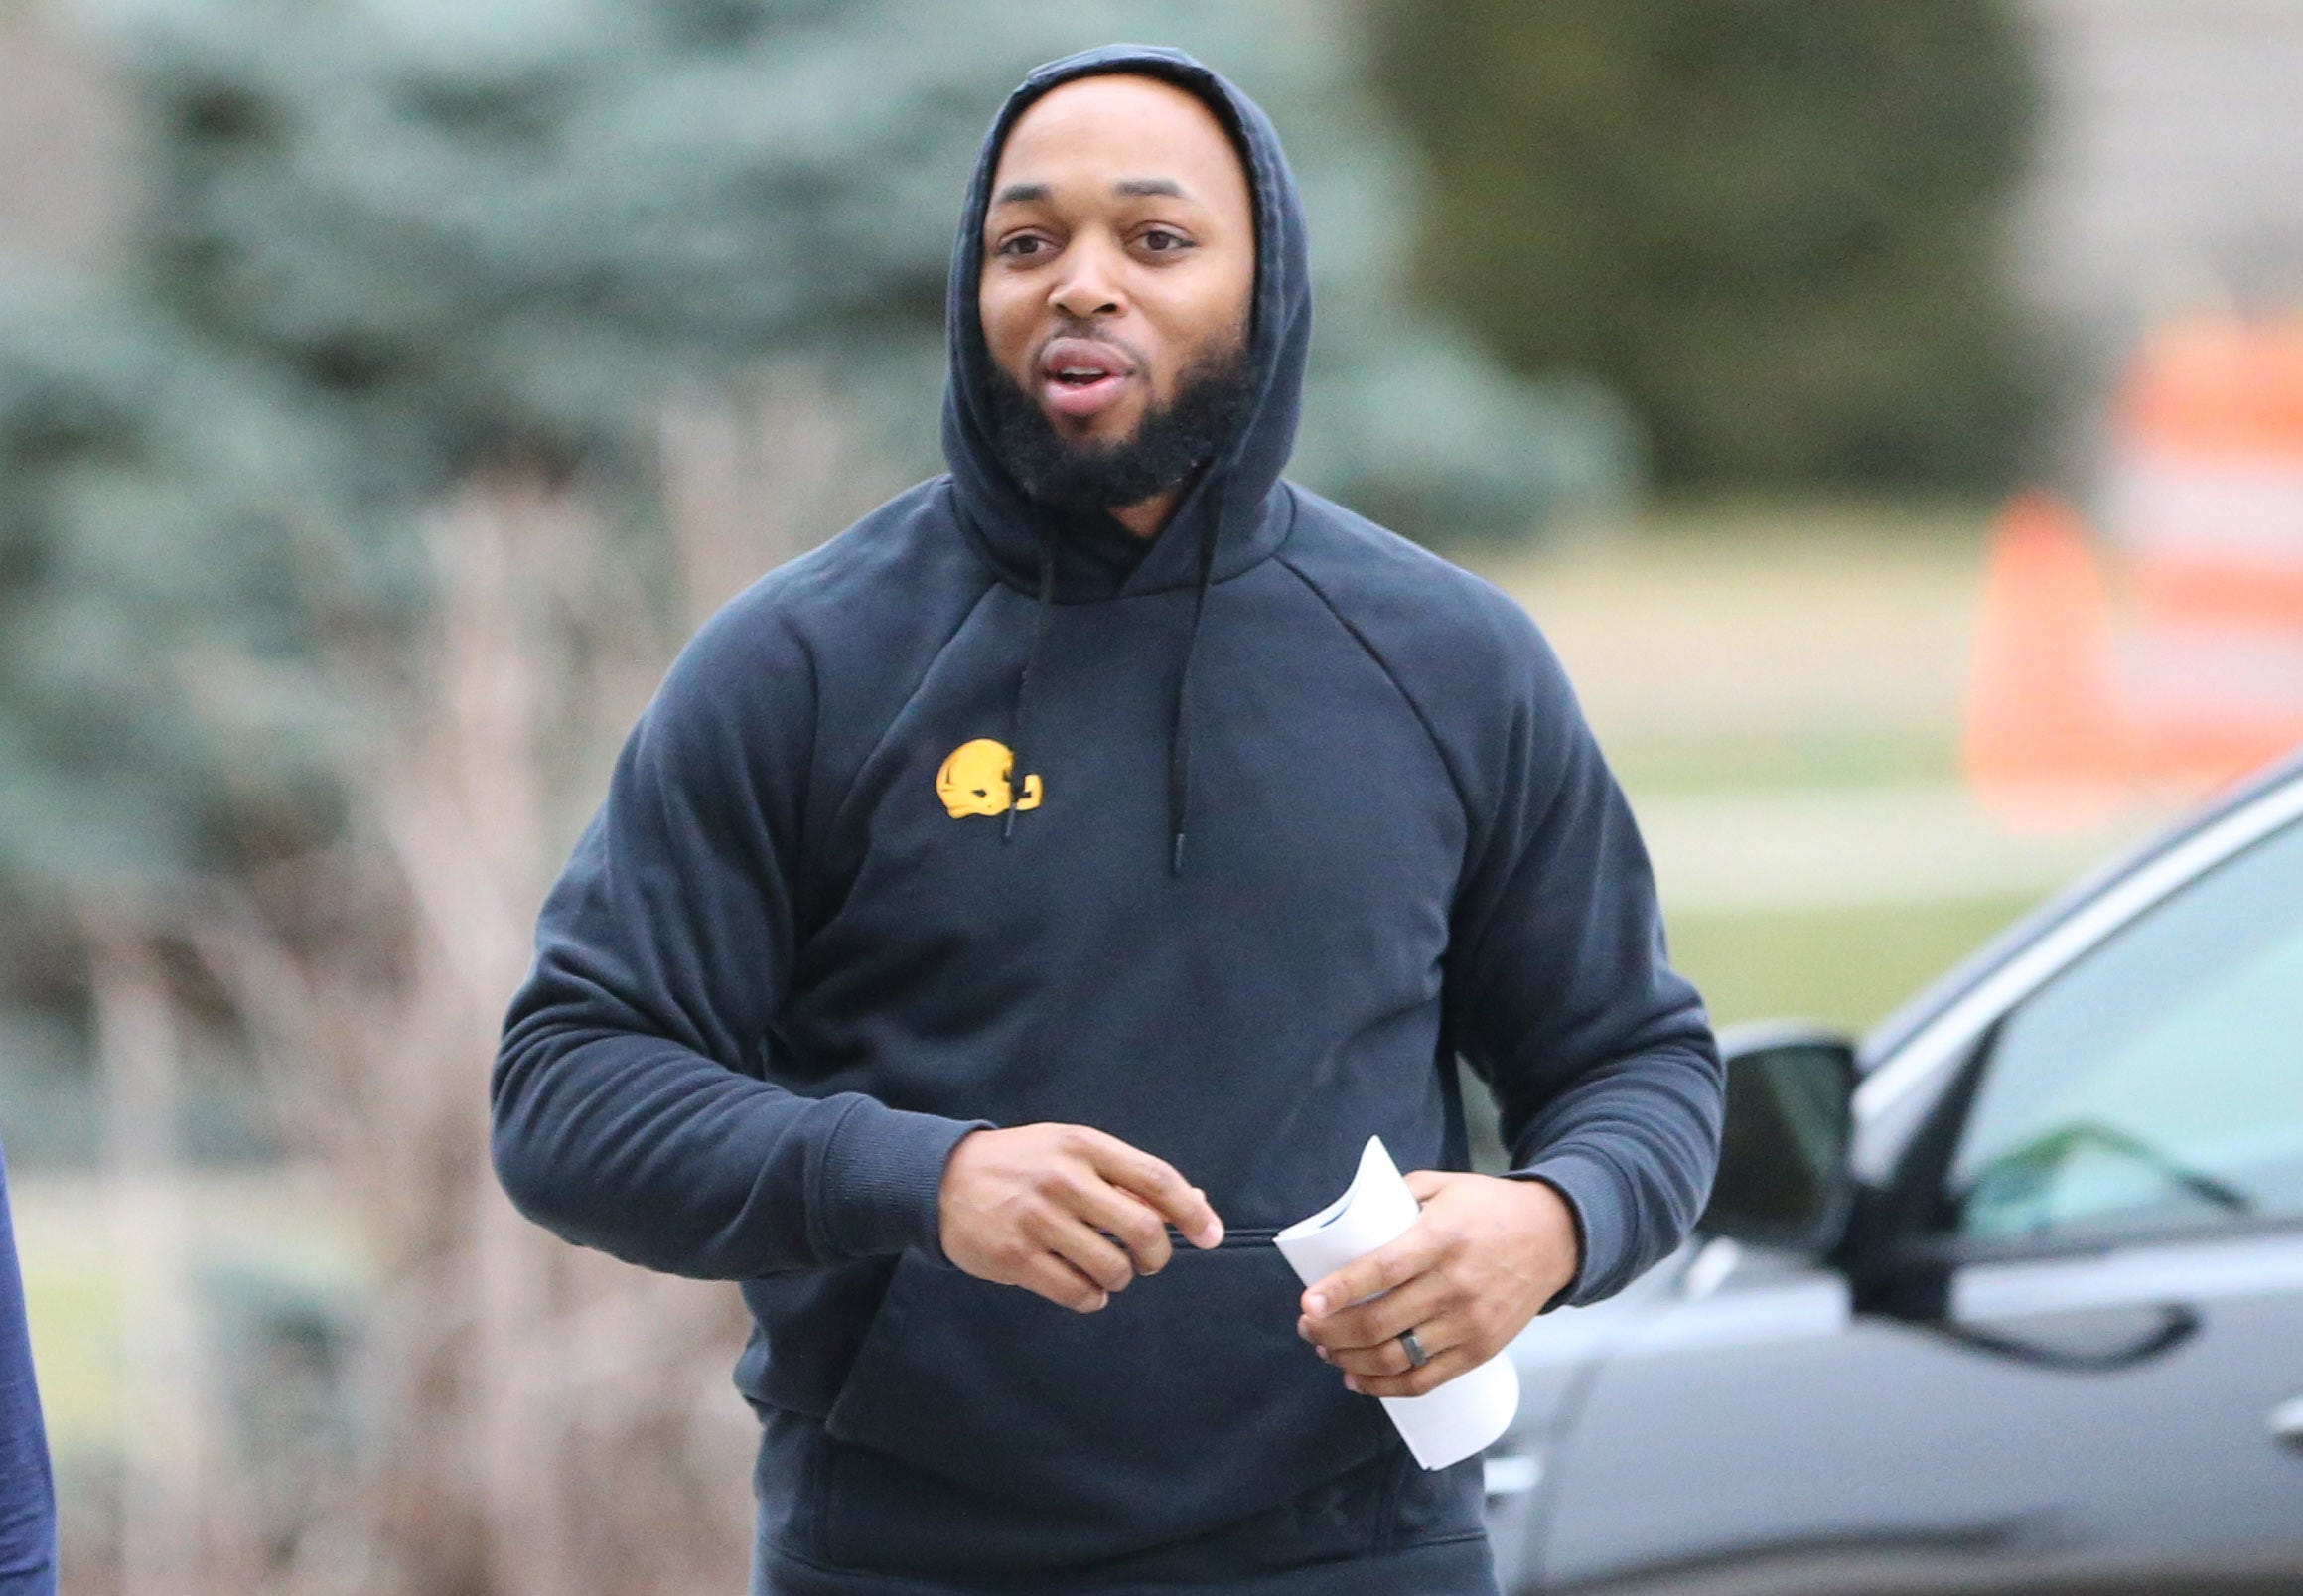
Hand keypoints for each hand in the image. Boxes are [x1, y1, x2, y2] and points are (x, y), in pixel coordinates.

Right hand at [938, 1124, 1224, 1312]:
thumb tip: (1196, 1204)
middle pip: (1142, 1229)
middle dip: (1157, 1256)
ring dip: (1121, 1279)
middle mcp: (1063, 1179)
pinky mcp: (1016, 1257)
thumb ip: (1128, 1176)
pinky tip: (1085, 1288)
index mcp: (1083, 1145)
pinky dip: (1092, 1298)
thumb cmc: (1023, 1164)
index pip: (1156, 1179)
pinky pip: (1077, 1292)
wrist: (943, 1178)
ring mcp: (1038, 1219)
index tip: (1210, 1236)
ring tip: (1107, 1271)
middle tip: (1148, 1261)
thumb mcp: (1072, 1150)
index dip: (1191, 1212)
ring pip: (1113, 1268)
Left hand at [1297, 1170, 1576, 1397]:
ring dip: (1349, 1360)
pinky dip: (1384, 1387)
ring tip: (1326, 1348)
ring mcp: (1469, 1323)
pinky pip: (1424, 1381)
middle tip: (1307, 1325)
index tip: (1307, 1301)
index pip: (1383, 1269)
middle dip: (1331, 1330)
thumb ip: (1395, 1197)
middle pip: (1380, 1323)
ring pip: (1396, 1358)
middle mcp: (1455, 1284)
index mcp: (1442, 1238)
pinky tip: (1357, 1378)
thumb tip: (1344, 1220)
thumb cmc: (1489, 1208)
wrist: (1555, 1237)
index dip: (1341, 1289)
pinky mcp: (1480, 1351)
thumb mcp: (1443, 1185)